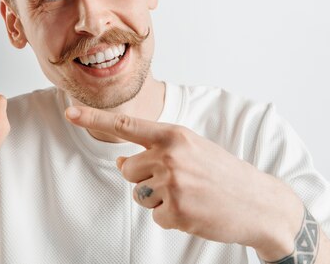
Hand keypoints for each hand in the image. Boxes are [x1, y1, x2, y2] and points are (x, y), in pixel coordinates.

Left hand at [65, 106, 304, 260]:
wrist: (259, 203)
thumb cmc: (224, 173)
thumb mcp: (192, 149)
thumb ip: (156, 149)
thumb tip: (121, 160)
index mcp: (174, 135)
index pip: (126, 124)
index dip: (94, 119)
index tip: (70, 113)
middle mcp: (170, 156)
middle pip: (128, 169)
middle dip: (143, 177)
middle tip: (177, 181)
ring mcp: (172, 185)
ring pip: (139, 194)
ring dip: (158, 198)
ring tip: (189, 195)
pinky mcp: (176, 213)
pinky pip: (156, 216)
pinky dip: (171, 217)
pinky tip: (194, 211)